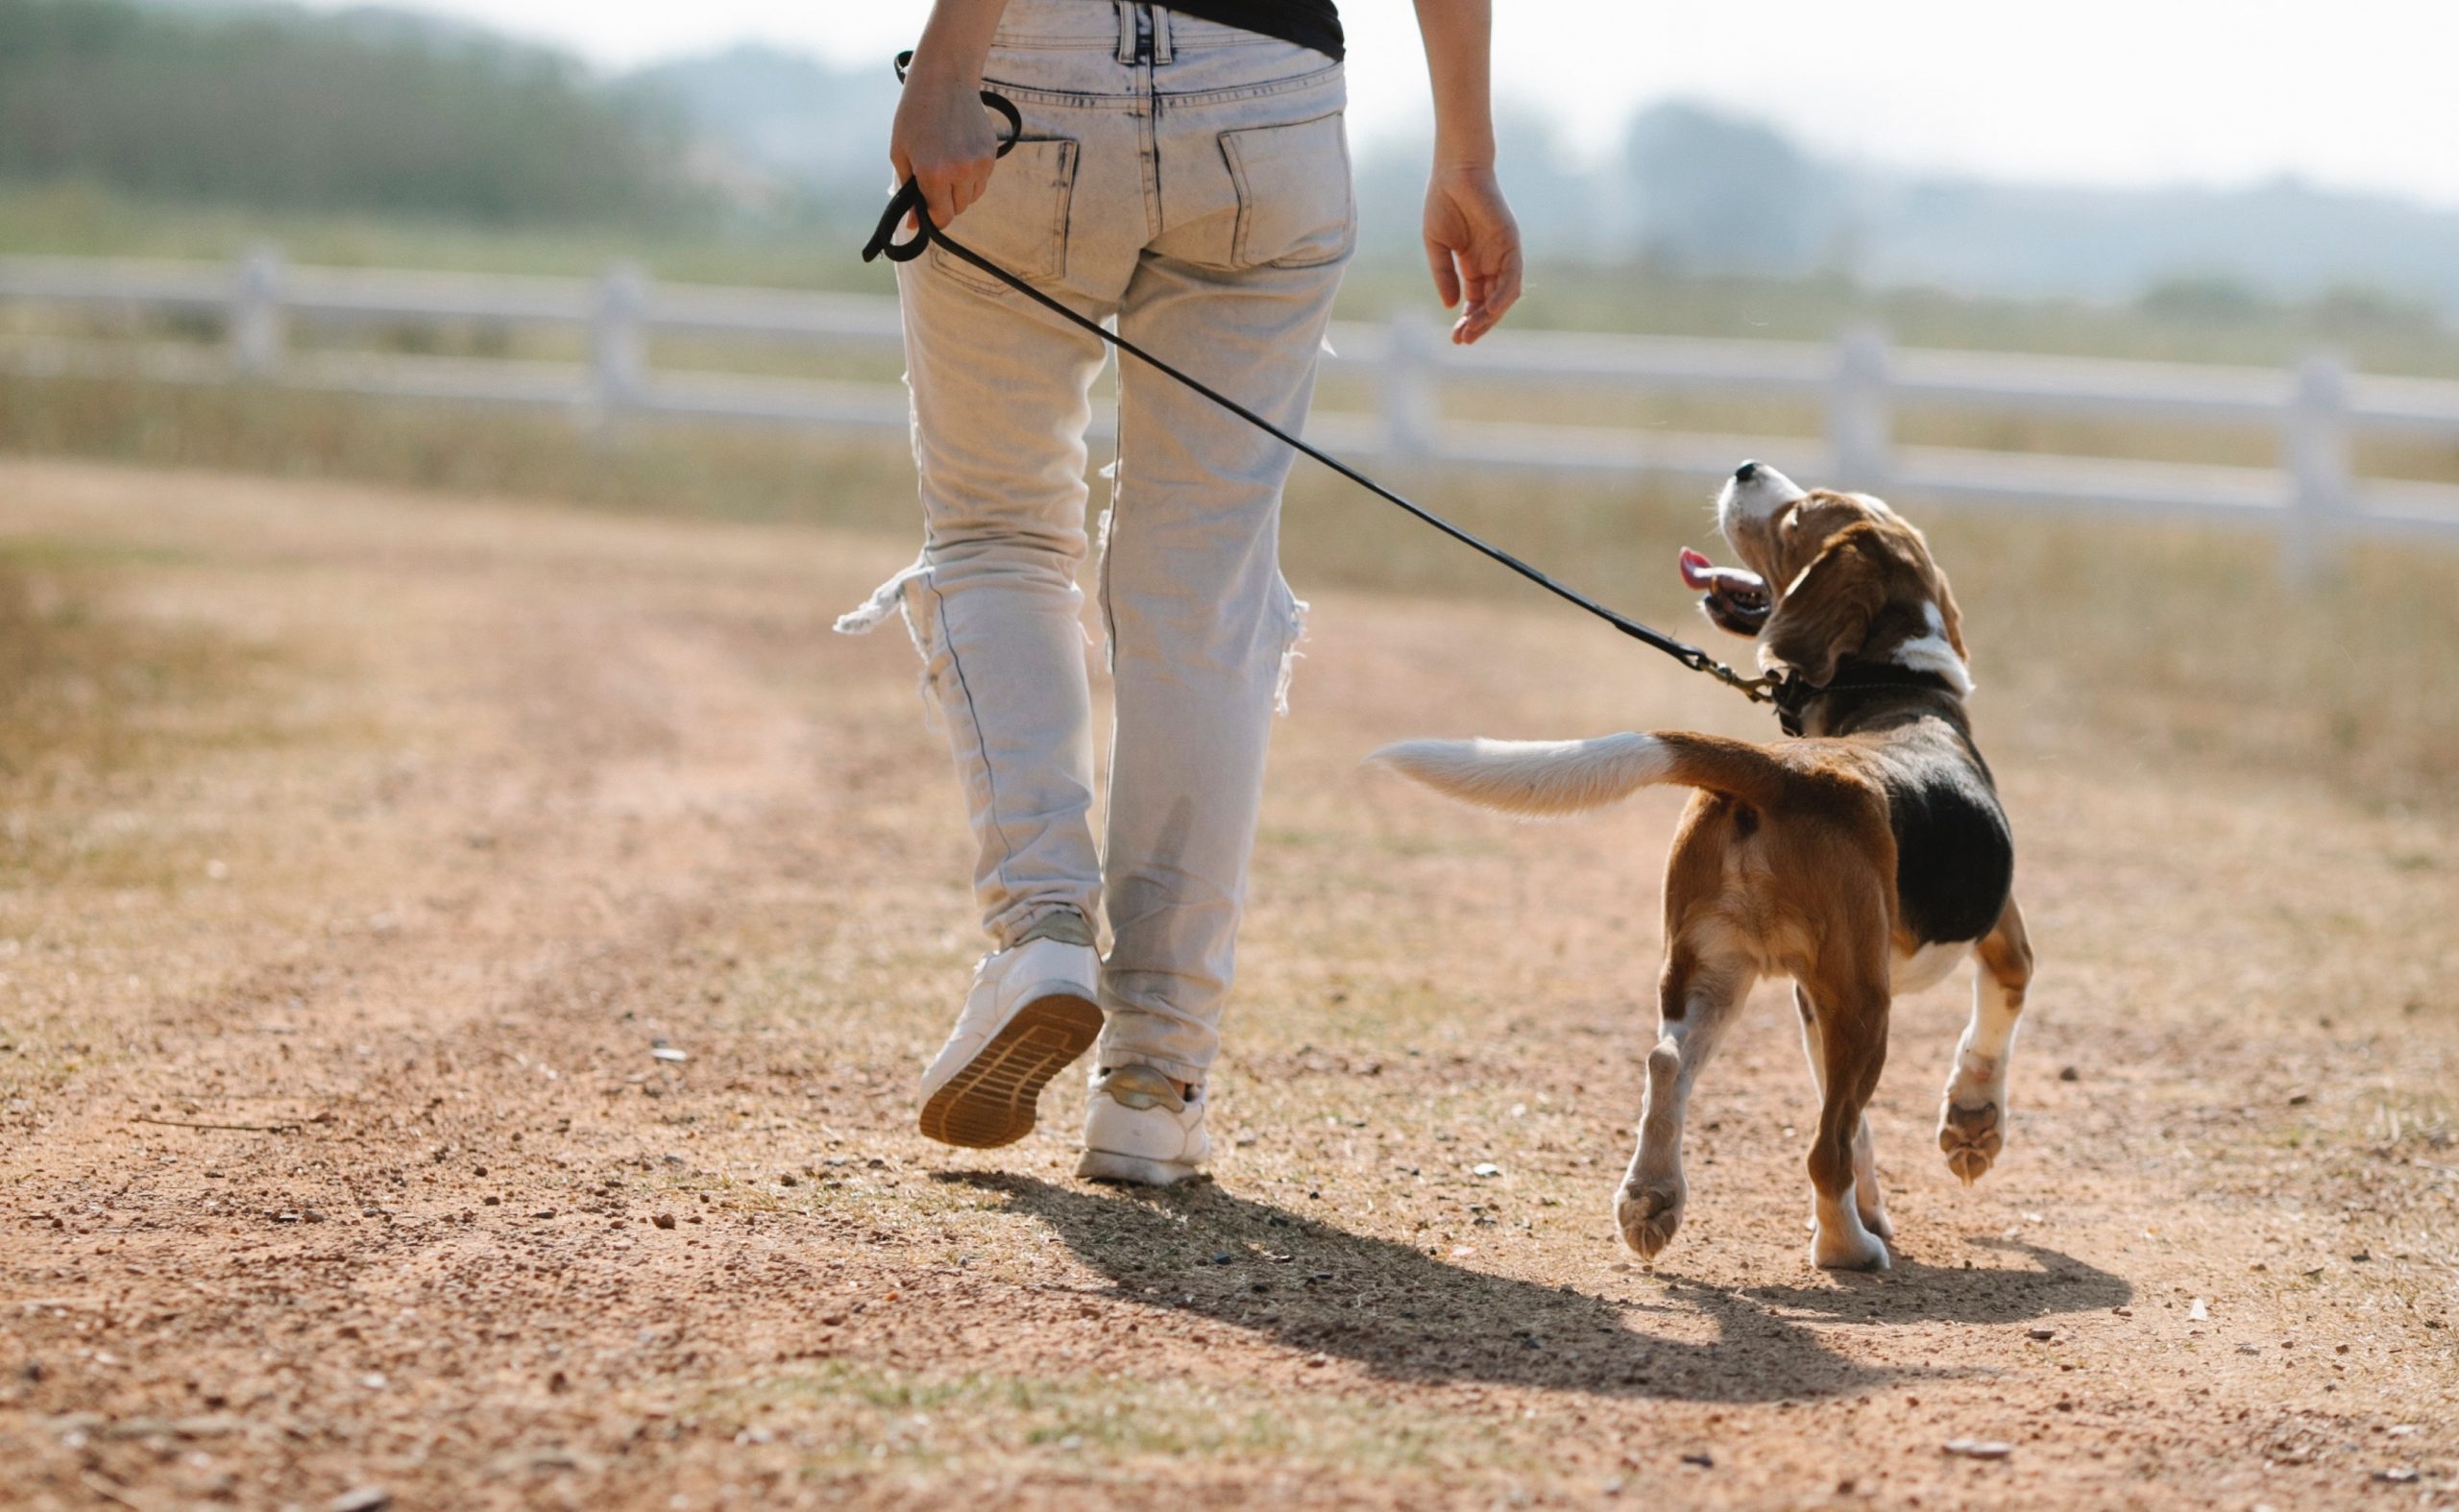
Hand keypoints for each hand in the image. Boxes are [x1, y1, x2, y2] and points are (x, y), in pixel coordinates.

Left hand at [890, 68, 1001, 229]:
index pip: (942, 217)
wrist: (945, 79)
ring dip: (960, 190)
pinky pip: (983, 180)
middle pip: (958, 209)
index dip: (932, 217)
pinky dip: (972, 175)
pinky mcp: (991, 153)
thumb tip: (915, 225)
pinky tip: (960, 153)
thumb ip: (908, 191)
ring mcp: (979, 163)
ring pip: (973, 196)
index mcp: (933, 173)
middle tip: (934, 179)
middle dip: (945, 202)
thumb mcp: (900, 153)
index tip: (926, 209)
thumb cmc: (915, 114)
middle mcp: (960, 172)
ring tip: (947, 163)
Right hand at [1422, 164, 1521, 343]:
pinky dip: (1502, 296)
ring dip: (1490, 317)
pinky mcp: (1511, 243)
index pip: (1475, 301)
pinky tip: (1488, 311)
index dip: (1467, 321)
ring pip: (1504, 295)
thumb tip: (1451, 306)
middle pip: (1491, 303)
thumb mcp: (1437, 247)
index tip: (1455, 338)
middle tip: (1462, 340)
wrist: (1455, 172)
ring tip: (1472, 331)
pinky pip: (1512, 277)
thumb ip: (1445, 276)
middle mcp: (1492, 262)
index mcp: (1474, 264)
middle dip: (1478, 324)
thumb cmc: (1443, 203)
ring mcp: (1503, 254)